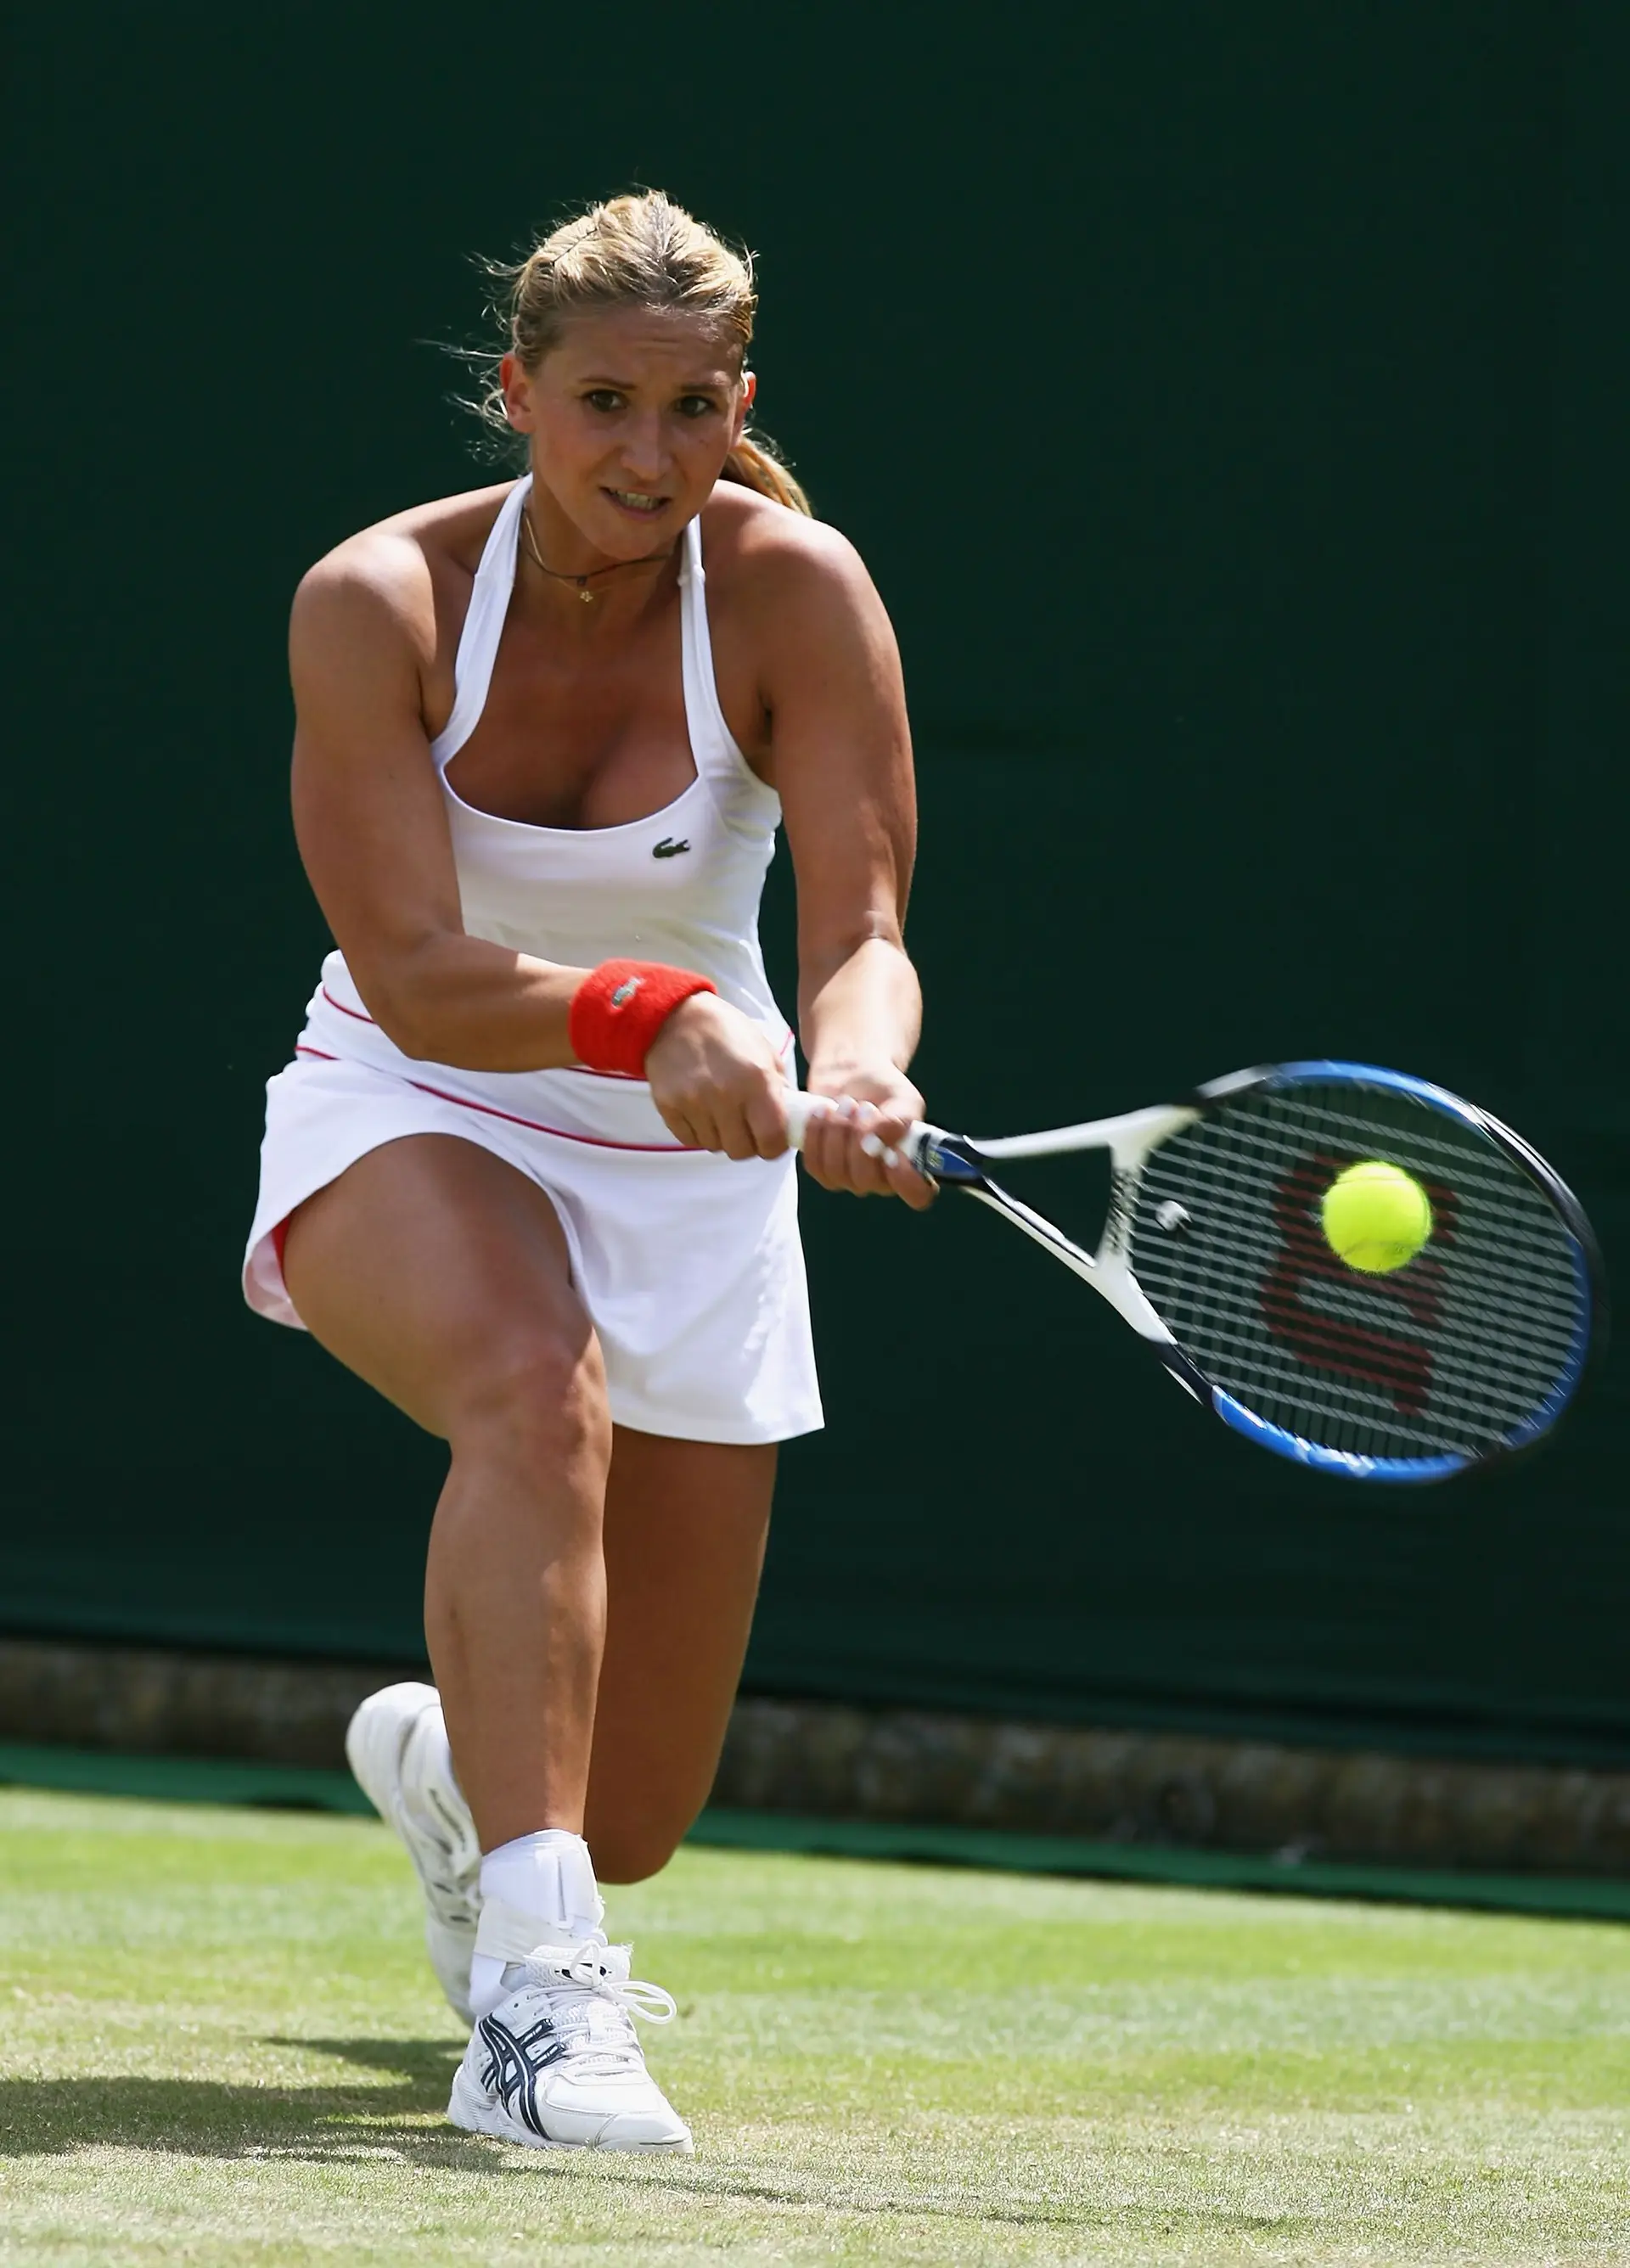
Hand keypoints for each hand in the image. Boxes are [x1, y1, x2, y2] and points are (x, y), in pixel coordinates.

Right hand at [645, 994, 791, 1158]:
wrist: (676, 1016)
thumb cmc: (726, 1031)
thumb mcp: (764, 1051)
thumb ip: (780, 1088)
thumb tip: (791, 1120)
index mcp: (756, 1079)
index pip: (771, 1139)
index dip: (775, 1146)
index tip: (772, 1140)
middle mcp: (725, 1094)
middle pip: (741, 1150)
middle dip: (748, 1144)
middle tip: (746, 1128)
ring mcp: (693, 1102)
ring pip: (715, 1146)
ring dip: (721, 1137)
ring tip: (721, 1113)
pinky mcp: (668, 1106)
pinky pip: (689, 1139)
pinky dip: (698, 1132)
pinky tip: (701, 1111)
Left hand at [798, 1070, 935, 1209]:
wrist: (850, 1073)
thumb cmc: (883, 1088)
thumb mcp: (903, 1097)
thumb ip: (901, 1119)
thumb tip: (880, 1137)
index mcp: (910, 1165)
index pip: (917, 1194)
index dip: (906, 1181)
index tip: (895, 1153)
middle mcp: (881, 1178)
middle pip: (866, 1180)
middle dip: (859, 1139)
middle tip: (862, 1107)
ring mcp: (850, 1176)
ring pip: (836, 1172)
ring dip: (837, 1132)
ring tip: (844, 1103)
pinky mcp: (823, 1167)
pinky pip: (815, 1164)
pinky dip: (816, 1135)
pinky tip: (822, 1111)